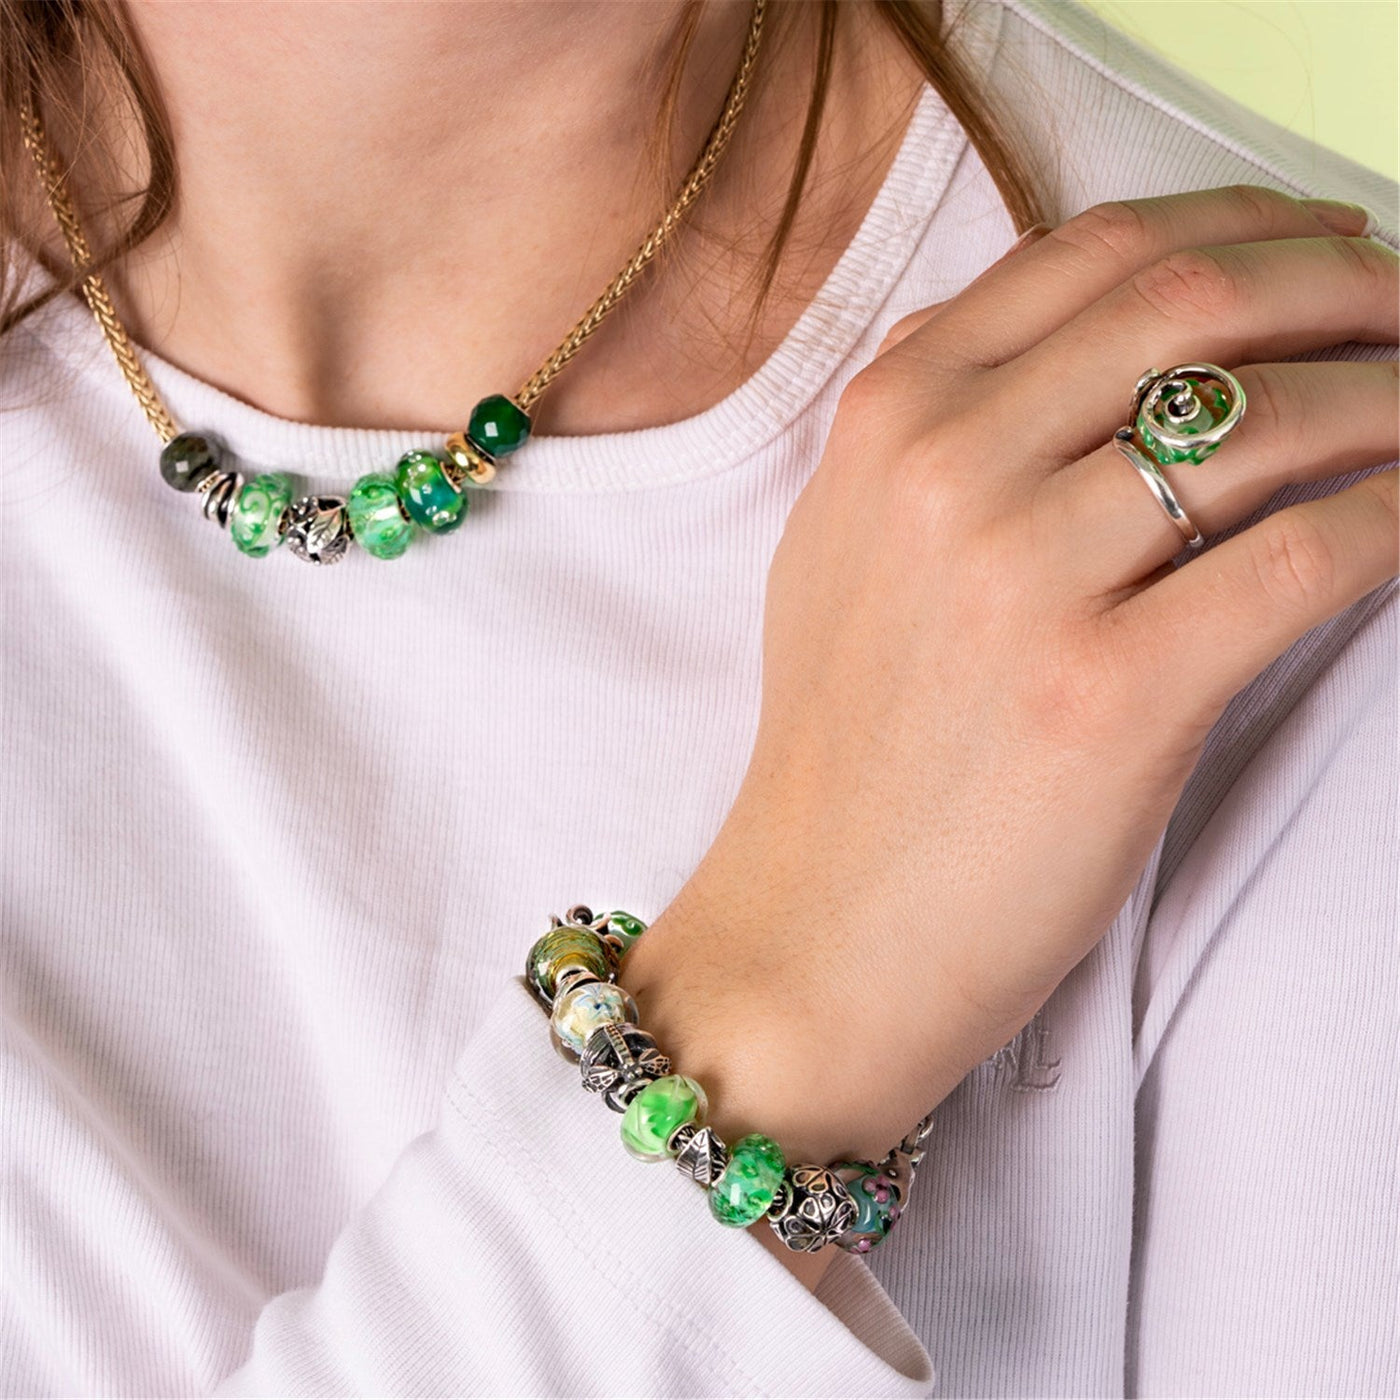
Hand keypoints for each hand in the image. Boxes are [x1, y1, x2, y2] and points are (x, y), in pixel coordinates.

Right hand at [619, 185, 1397, 1171]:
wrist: (816, 925)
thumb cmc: (843, 750)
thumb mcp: (840, 550)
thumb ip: (927, 428)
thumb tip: (1061, 343)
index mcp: (887, 420)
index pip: (1098, 254)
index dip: (1244, 229)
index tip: (1326, 244)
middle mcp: (946, 472)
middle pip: (1193, 309)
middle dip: (1344, 286)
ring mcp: (1021, 579)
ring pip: (1264, 423)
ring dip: (1392, 397)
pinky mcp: (1107, 694)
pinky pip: (1302, 556)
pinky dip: (1395, 516)